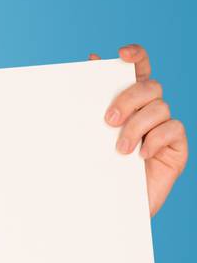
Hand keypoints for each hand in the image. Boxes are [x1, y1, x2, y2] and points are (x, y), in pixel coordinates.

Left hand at [90, 44, 186, 216]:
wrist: (107, 208)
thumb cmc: (95, 170)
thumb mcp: (87, 137)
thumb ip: (90, 105)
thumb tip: (88, 62)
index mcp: (128, 102)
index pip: (138, 69)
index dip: (136, 55)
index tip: (121, 54)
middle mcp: (149, 111)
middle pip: (150, 86)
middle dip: (128, 98)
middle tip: (107, 120)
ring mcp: (165, 128)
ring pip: (160, 107)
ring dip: (136, 125)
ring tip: (119, 149)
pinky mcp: (177, 148)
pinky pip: (174, 129)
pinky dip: (156, 139)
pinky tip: (141, 155)